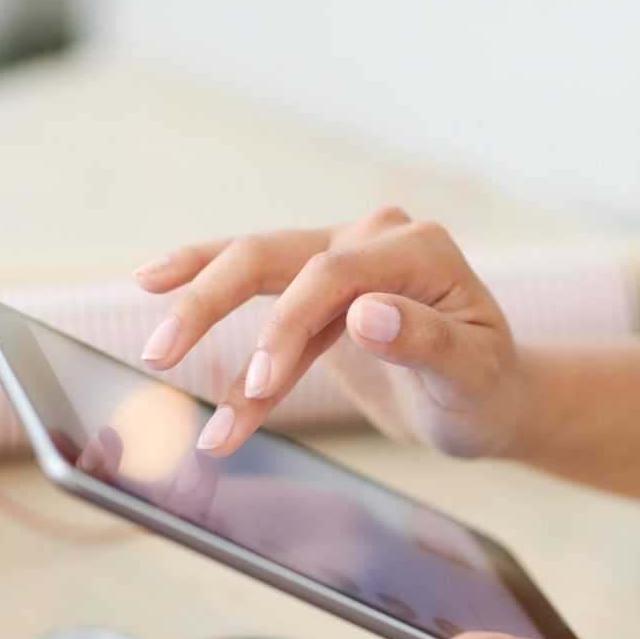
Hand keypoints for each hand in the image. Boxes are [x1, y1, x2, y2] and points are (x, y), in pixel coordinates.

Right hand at [134, 207, 520, 456]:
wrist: (485, 399)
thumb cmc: (485, 392)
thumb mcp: (470, 377)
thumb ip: (425, 343)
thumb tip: (367, 315)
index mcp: (419, 251)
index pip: (333, 275)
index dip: (287, 327)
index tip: (258, 384)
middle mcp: (375, 239)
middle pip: (274, 256)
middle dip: (212, 304)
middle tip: (161, 353)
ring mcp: (342, 256)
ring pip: (253, 268)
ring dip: (201, 312)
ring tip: (153, 353)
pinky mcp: (317, 284)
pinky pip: (257, 292)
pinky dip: (210, 301)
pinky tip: (155, 286)